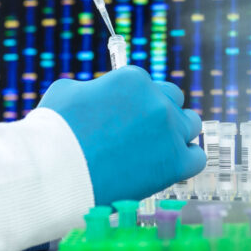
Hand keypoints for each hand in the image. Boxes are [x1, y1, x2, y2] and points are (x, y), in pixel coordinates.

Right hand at [39, 66, 205, 205]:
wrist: (57, 172)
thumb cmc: (55, 131)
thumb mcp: (69, 91)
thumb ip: (93, 88)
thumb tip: (99, 94)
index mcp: (133, 78)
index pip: (146, 84)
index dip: (134, 101)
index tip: (125, 115)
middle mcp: (156, 100)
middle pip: (173, 99)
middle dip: (158, 111)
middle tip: (140, 130)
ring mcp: (169, 131)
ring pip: (190, 124)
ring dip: (175, 133)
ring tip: (154, 149)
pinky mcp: (175, 162)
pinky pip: (196, 157)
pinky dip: (184, 159)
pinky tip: (167, 165)